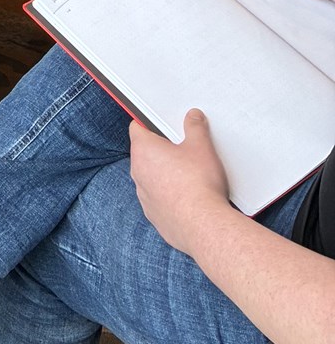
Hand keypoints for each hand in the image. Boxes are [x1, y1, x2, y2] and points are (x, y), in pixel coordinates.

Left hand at [129, 111, 233, 257]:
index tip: (161, 122)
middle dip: (162, 150)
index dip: (149, 122)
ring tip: (190, 176)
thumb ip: (195, 127)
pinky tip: (189, 198)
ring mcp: (144, 197)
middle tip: (184, 150)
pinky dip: (170, 197)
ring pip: (151, 178)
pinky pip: (159, 200)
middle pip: (145, 153)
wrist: (204, 226)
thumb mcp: (201, 147)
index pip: (137, 127)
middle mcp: (138, 173)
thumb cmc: (199, 185)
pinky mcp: (154, 216)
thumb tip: (192, 117)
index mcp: (143, 150)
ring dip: (165, 175)